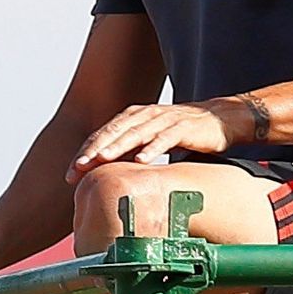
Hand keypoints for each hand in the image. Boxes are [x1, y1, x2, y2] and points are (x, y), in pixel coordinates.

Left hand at [68, 101, 236, 180]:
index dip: (86, 151)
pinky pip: (166, 138)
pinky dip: (153, 148)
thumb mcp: (152, 141)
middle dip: (94, 149)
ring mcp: (166, 120)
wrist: (222, 119)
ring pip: (136, 132)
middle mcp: (146, 115)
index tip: (70, 174)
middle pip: (114, 131)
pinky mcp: (185, 127)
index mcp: (135, 118)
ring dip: (117, 147)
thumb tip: (109, 178)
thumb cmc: (184, 132)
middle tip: (77, 167)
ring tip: (100, 161)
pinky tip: (141, 160)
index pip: (104, 134)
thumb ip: (131, 153)